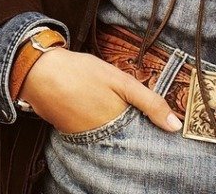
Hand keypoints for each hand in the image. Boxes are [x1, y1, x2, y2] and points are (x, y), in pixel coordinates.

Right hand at [18, 47, 183, 134]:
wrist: (40, 72)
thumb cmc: (81, 72)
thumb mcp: (119, 80)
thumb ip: (148, 102)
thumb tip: (175, 126)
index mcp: (118, 127)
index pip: (143, 140)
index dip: (152, 133)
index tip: (161, 130)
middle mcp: (103, 140)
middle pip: (127, 143)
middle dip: (134, 134)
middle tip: (133, 117)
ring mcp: (86, 139)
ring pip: (110, 140)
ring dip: (115, 130)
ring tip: (113, 111)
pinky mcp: (72, 135)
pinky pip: (92, 136)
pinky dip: (98, 127)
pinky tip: (96, 112)